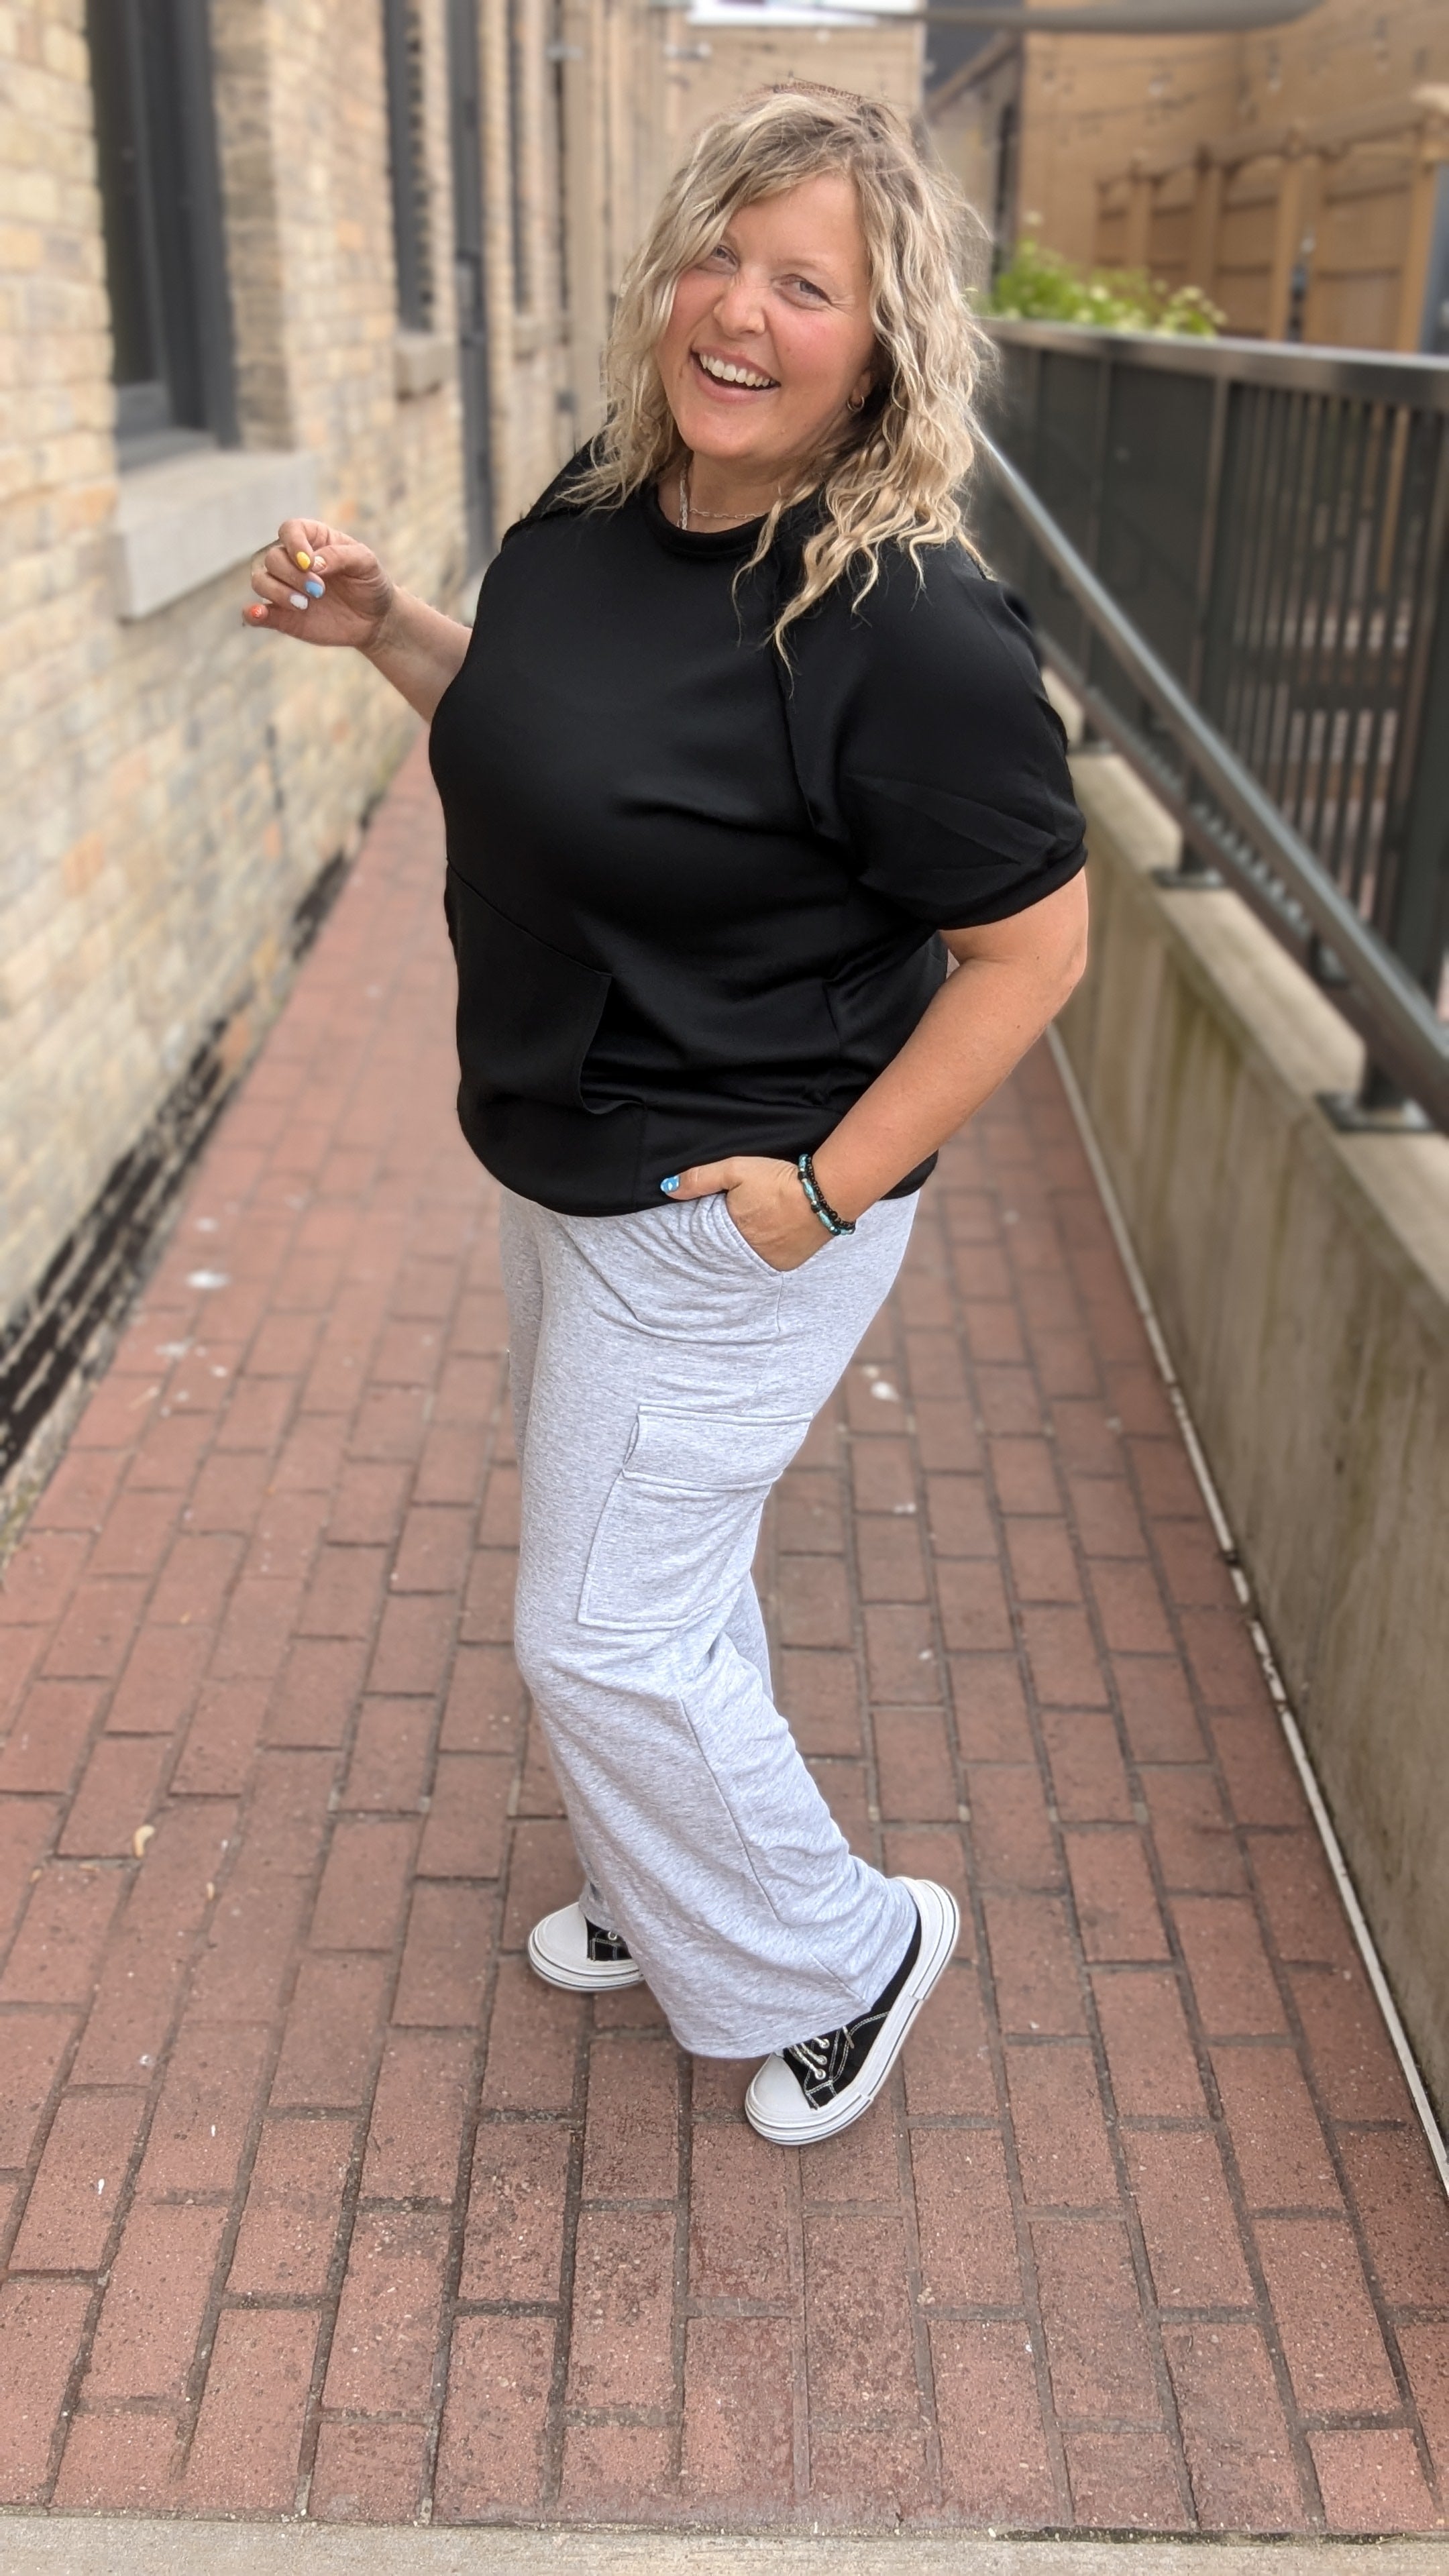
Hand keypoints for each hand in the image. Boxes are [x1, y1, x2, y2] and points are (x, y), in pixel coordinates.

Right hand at [242, 518, 395, 650]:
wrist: (375, 619)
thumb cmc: (370, 583)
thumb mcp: (365, 562)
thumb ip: (340, 556)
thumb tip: (312, 564)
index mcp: (312, 540)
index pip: (289, 530)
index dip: (294, 544)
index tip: (310, 563)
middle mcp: (292, 561)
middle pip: (272, 558)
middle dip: (293, 575)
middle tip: (319, 591)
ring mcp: (285, 588)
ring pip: (260, 581)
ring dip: (277, 592)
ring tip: (304, 605)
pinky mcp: (282, 616)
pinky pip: (255, 613)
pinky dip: (253, 613)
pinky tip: (259, 614)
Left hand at [666, 1156, 832, 1271]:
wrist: (826, 1194)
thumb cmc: (779, 1180)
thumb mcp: (735, 1169)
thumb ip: (700, 1179)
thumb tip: (668, 1188)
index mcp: (730, 1232)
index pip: (705, 1236)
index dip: (709, 1225)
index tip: (714, 1216)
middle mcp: (746, 1254)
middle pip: (726, 1248)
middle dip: (727, 1236)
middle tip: (740, 1218)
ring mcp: (767, 1262)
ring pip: (746, 1256)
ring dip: (746, 1244)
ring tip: (757, 1225)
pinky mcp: (786, 1265)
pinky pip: (767, 1260)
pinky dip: (765, 1250)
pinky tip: (771, 1234)